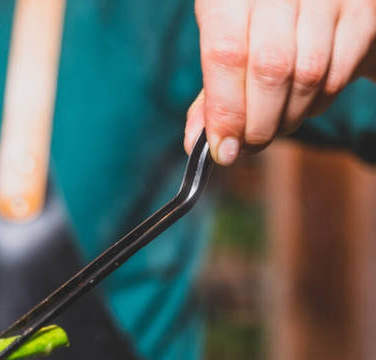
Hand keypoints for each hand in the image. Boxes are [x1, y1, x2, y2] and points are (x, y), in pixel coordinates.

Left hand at [185, 0, 375, 164]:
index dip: (226, 111)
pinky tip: (301, 101)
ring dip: (286, 118)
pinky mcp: (360, 13)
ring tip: (273, 123)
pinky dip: (315, 105)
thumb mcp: (223, 44)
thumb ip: (211, 94)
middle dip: (257, 125)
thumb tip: (196, 143)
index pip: (226, 54)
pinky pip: (336, 77)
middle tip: (248, 146)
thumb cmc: (255, 24)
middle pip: (270, 69)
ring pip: (306, 76)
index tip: (223, 150)